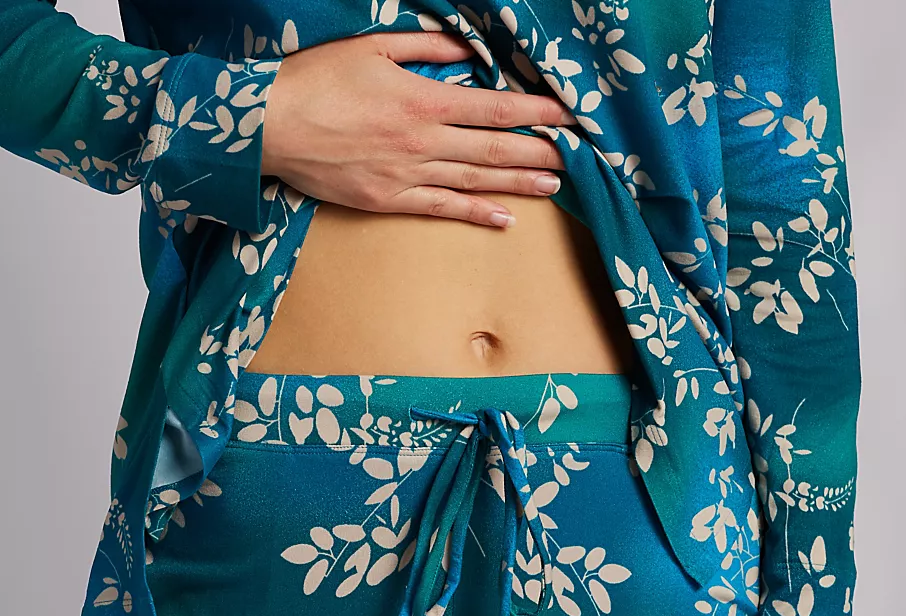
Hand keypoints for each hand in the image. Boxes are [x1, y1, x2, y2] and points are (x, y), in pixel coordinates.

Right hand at [260, 30, 576, 226]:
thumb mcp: (372, 47)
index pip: (493, 108)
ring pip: (475, 182)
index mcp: (424, 100)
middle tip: (573, 158)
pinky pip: (442, 209)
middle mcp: (424, 142)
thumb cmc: (317, 80)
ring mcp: (408, 175)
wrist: (272, 126)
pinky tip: (504, 219)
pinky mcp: (390, 200)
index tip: (565, 115)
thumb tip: (466, 53)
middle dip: (537, 151)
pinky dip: (475, 214)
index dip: (534, 112)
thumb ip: (425, 49)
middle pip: (493, 150)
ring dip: (517, 184)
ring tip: (553, 185)